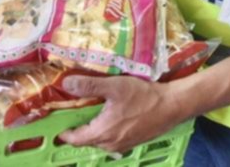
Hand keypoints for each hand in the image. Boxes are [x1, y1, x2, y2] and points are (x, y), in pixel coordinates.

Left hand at [58, 76, 186, 153]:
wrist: (172, 106)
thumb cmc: (143, 96)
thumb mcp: (115, 86)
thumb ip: (89, 85)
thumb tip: (66, 84)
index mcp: (102, 133)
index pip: (75, 139)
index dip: (64, 132)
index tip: (57, 123)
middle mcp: (110, 144)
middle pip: (87, 139)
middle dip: (79, 128)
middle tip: (75, 111)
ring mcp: (122, 145)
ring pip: (100, 140)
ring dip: (94, 129)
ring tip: (93, 111)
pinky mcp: (133, 142)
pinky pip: (113, 139)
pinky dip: (107, 130)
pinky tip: (112, 115)